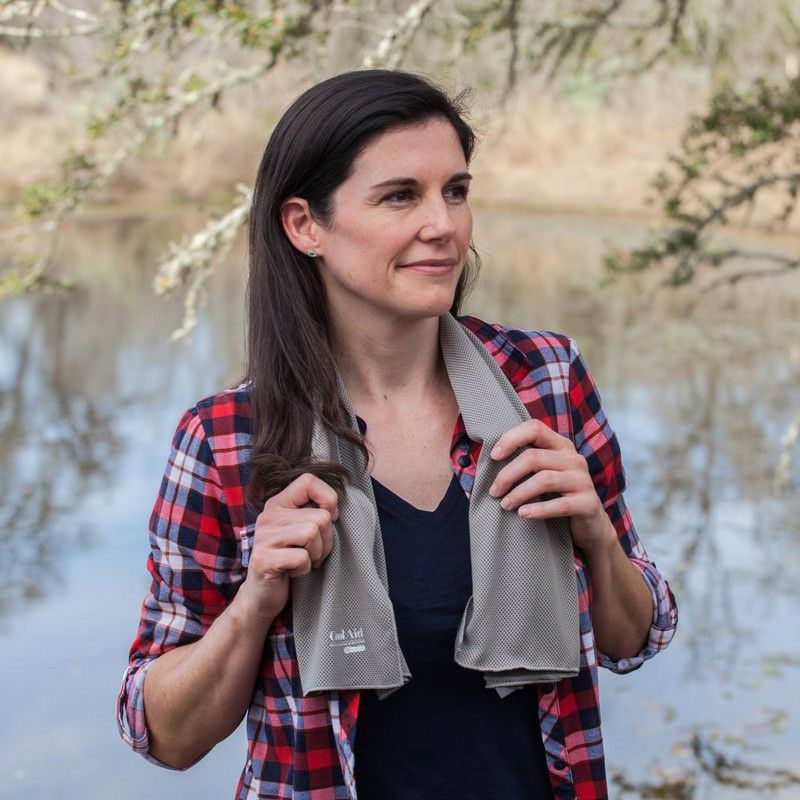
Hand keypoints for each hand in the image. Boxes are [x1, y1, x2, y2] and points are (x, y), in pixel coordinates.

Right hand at [235, 472, 339, 621]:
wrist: (261, 595)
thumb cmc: (289, 560)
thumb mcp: (300, 530)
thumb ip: (313, 513)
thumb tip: (335, 509)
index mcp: (278, 504)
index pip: (308, 481)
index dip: (328, 499)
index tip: (329, 519)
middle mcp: (269, 516)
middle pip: (321, 516)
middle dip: (326, 541)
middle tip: (314, 553)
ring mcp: (264, 537)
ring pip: (312, 534)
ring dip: (316, 554)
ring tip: (304, 561)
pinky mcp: (263, 559)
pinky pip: (301, 558)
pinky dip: (304, 569)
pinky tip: (292, 572)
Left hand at [487, 418, 615, 553]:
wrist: (590, 525)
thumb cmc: (558, 496)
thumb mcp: (544, 474)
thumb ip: (526, 463)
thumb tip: (487, 458)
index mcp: (561, 446)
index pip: (534, 428)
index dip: (511, 438)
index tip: (493, 456)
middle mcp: (574, 458)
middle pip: (534, 457)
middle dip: (508, 474)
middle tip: (494, 492)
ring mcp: (583, 480)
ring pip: (544, 480)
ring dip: (519, 493)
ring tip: (505, 505)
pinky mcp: (588, 503)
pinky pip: (560, 504)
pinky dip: (538, 509)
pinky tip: (523, 514)